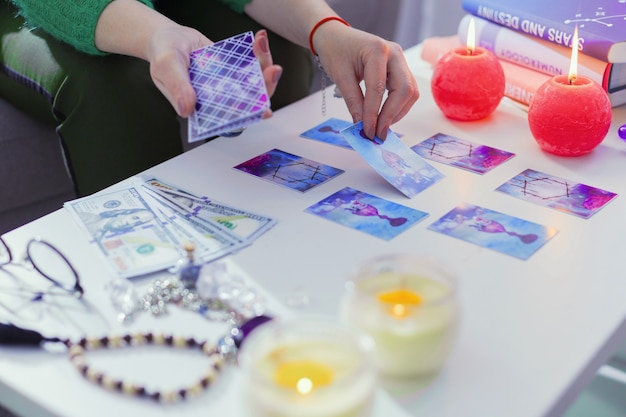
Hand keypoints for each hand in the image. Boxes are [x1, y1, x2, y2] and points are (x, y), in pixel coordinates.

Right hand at [147, 27, 281, 118]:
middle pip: (251, 100)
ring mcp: (230, 81)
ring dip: (265, 65)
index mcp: (205, 108)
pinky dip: (258, 51)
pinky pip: (252, 62)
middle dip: (266, 87)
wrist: (169, 37)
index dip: (249, 117)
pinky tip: (259, 38)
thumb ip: (177, 87)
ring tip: (261, 45)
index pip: (231, 119)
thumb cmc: (163, 56)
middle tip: (272, 70)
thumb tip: (187, 108)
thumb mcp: (165, 69)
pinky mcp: (235, 66)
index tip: (264, 110)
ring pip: (255, 81)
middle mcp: (222, 98)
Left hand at [314, 24, 418, 139]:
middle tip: (378, 134)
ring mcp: (400, 60)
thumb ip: (353, 101)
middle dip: (391, 115)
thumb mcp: (340, 76)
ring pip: (410, 92)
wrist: (336, 37)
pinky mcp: (401, 69)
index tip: (368, 132)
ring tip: (379, 127)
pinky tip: (384, 117)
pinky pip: (406, 91)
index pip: (378, 88)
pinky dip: (397, 107)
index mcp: (377, 50)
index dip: (373, 113)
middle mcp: (395, 53)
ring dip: (397, 113)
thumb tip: (362, 126)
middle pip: (404, 90)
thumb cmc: (335, 52)